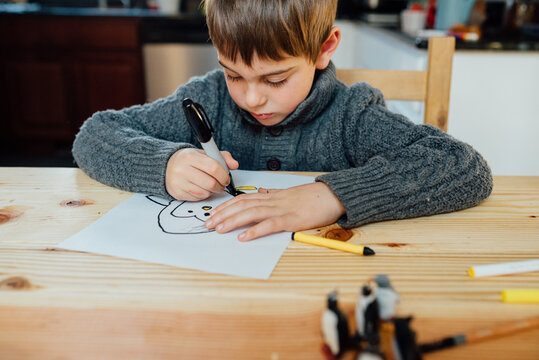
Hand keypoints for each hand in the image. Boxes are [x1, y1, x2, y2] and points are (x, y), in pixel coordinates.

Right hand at [165, 148, 238, 200]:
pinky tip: (201, 188)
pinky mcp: (177, 193)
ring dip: (212, 191)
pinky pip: (197, 198)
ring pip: (205, 192)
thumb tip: (235, 164)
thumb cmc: (189, 161)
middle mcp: (182, 169)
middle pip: (210, 183)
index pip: (213, 167)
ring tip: (211, 185)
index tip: (226, 178)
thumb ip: (222, 157)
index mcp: (190, 157)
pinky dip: (203, 195)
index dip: (224, 175)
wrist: (167, 167)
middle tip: (221, 184)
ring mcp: (179, 182)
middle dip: (220, 186)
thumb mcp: (204, 154)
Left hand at [205, 182, 345, 240]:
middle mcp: (272, 201)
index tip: (212, 213)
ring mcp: (281, 209)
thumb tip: (262, 191)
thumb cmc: (313, 197)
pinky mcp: (290, 220)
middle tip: (207, 224)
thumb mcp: (289, 193)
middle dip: (222, 214)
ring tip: (219, 229)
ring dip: (232, 221)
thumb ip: (274, 193)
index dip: (226, 205)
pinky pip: (269, 225)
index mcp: (271, 196)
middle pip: (242, 205)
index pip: (243, 199)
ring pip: (251, 213)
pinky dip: (254, 231)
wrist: (332, 195)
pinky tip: (243, 237)